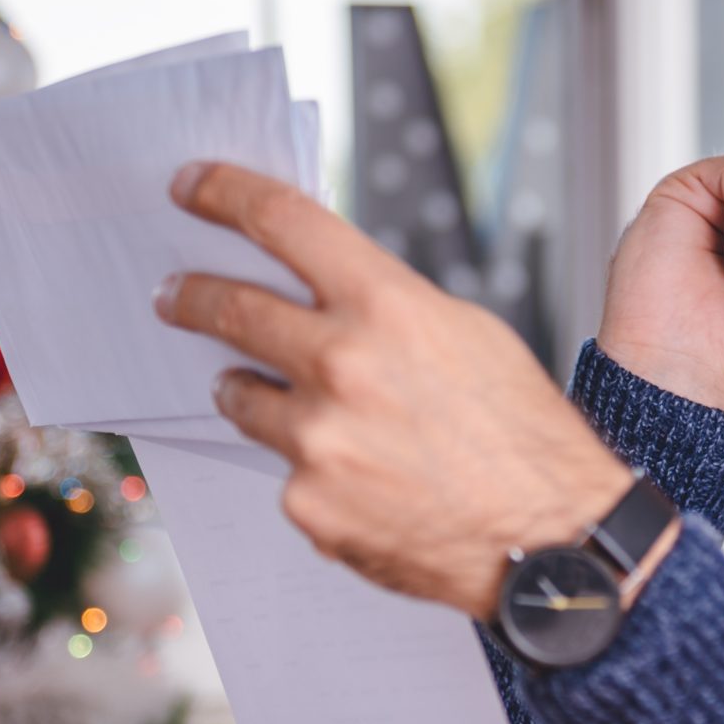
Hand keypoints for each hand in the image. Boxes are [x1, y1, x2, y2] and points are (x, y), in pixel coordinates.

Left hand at [155, 161, 634, 619]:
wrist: (550, 539)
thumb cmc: (522, 435)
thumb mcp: (466, 333)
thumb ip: (385, 305)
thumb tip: (318, 285)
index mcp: (387, 306)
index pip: (282, 222)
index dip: (224, 192)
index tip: (190, 185)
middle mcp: (342, 366)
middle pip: (231, 309)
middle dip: (191, 296)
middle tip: (173, 294)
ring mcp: (317, 440)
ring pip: (241, 396)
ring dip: (253, 393)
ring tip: (306, 411)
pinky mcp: (308, 505)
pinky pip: (285, 472)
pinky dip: (314, 472)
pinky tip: (368, 483)